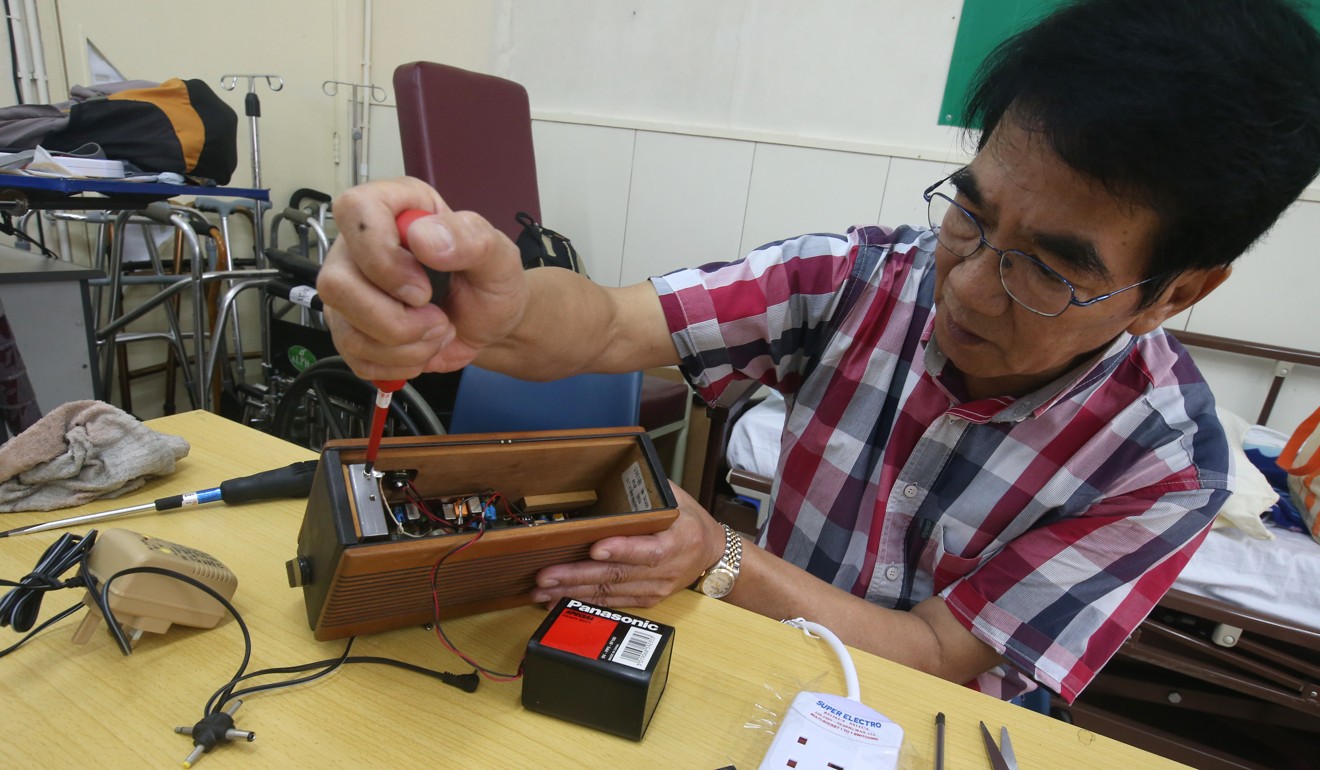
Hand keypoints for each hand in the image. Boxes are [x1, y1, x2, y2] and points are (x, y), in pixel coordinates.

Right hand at [316, 177, 528, 380]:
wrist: (487, 322)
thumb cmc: (489, 281)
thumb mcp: (498, 257)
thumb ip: (471, 239)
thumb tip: (422, 238)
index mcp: (394, 206)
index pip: (354, 211)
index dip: (382, 257)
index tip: (422, 288)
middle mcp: (359, 245)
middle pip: (336, 283)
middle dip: (394, 318)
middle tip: (437, 319)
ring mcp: (349, 288)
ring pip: (345, 328)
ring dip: (403, 345)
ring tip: (437, 332)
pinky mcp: (348, 328)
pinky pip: (355, 356)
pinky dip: (398, 363)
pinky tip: (422, 347)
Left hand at [532, 483, 727, 607]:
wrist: (712, 554)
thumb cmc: (689, 521)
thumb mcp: (677, 499)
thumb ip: (648, 491)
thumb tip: (613, 471)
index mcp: (678, 541)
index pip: (649, 550)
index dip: (621, 550)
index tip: (594, 548)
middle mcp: (667, 570)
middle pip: (619, 575)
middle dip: (578, 575)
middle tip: (546, 575)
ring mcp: (655, 589)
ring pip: (610, 592)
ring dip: (573, 591)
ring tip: (542, 589)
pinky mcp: (646, 600)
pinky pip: (612, 602)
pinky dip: (583, 601)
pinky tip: (558, 598)